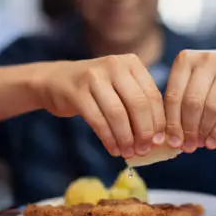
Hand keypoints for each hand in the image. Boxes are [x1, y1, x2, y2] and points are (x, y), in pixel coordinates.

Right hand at [34, 55, 165, 157]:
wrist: (55, 80)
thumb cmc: (96, 89)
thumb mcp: (120, 86)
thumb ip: (139, 104)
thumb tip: (159, 137)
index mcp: (131, 63)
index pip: (152, 95)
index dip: (158, 121)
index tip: (160, 142)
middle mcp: (114, 65)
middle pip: (138, 104)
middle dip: (144, 132)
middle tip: (144, 150)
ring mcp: (94, 76)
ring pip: (118, 114)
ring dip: (125, 138)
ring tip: (128, 153)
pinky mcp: (77, 91)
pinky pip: (98, 120)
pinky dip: (108, 138)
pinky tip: (113, 149)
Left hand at [164, 50, 215, 152]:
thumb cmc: (207, 80)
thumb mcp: (190, 81)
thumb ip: (176, 102)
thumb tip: (168, 137)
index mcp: (185, 60)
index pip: (173, 95)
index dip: (172, 122)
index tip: (171, 142)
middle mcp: (206, 60)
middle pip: (192, 102)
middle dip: (188, 129)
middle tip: (186, 147)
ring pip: (212, 107)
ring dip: (204, 131)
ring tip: (199, 145)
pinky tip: (212, 143)